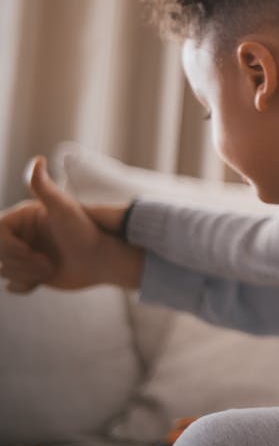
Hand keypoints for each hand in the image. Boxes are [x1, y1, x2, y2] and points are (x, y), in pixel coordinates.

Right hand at [0, 156, 142, 291]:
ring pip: (3, 271)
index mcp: (21, 218)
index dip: (9, 247)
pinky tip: (45, 279)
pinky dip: (26, 286)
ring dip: (27, 274)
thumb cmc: (84, 231)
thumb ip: (44, 187)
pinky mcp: (31, 274)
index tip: (30, 252)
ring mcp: (24, 254)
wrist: (101, 260)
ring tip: (51, 268)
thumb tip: (37, 159)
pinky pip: (12, 286)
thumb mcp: (63, 208)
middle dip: (23, 263)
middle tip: (48, 263)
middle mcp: (20, 234)